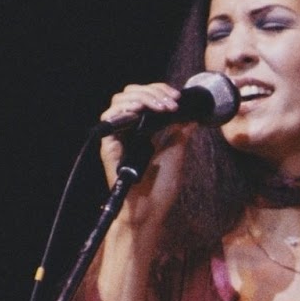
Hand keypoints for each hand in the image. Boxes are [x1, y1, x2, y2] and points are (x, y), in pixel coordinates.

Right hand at [96, 82, 189, 228]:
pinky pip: (109, 118)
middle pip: (132, 93)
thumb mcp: (177, 153)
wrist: (150, 209)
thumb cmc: (162, 186)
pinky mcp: (108, 144)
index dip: (160, 91)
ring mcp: (118, 135)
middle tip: (172, 102)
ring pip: (120, 100)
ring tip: (161, 107)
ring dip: (142, 97)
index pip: (147, 97)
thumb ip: (180, 132)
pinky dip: (125, 109)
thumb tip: (190, 113)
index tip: (178, 98)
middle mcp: (129, 128)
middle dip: (153, 91)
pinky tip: (140, 111)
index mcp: (145, 128)